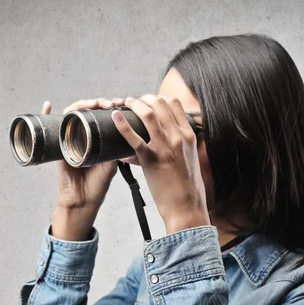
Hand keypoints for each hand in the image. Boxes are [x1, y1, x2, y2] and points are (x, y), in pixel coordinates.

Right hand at [43, 98, 123, 239]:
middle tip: (108, 103)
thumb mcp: (111, 164)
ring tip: (91, 103)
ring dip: (80, 104)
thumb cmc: (97, 185)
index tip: (119, 103)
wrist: (83, 200)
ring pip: (71, 115)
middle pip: (86, 111)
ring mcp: (69, 139)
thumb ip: (116, 151)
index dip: (109, 107)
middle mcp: (82, 136)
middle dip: (98, 103)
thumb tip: (123, 133)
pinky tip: (47, 105)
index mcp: (96, 138)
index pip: (100, 116)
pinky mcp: (58, 147)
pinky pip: (50, 128)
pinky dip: (46, 114)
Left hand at [111, 95, 209, 234]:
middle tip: (133, 101)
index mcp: (189, 136)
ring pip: (148, 114)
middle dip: (144, 98)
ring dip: (133, 104)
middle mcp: (179, 137)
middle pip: (160, 103)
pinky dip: (122, 125)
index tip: (149, 100)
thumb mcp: (188, 159)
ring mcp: (166, 147)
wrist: (186, 207)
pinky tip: (115, 117)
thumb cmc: (186, 186)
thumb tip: (163, 137)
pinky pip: (134, 138)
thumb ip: (179, 144)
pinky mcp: (151, 160)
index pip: (174, 104)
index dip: (158, 97)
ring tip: (124, 103)